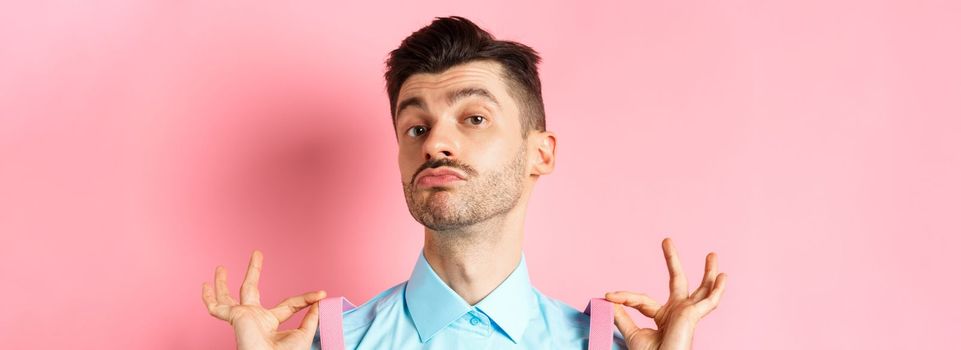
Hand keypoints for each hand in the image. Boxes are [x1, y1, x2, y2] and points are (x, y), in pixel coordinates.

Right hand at [202, 250, 325, 349]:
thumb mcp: (303, 334)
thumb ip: (311, 318)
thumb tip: (320, 302)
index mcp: (271, 324)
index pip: (289, 305)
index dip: (305, 299)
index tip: (320, 294)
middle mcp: (254, 318)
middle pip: (251, 290)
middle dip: (253, 271)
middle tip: (257, 254)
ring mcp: (242, 317)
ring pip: (228, 297)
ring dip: (223, 282)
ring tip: (220, 267)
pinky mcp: (233, 317)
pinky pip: (217, 308)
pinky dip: (209, 298)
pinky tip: (205, 286)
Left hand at [605, 238, 726, 349]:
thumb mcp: (632, 333)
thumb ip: (623, 316)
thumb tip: (609, 301)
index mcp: (663, 317)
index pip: (643, 300)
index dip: (625, 297)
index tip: (609, 295)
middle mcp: (677, 313)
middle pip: (677, 282)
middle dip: (673, 261)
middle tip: (666, 240)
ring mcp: (688, 314)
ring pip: (701, 290)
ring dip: (708, 272)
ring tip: (712, 255)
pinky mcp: (693, 316)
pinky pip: (709, 301)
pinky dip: (717, 289)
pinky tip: (722, 276)